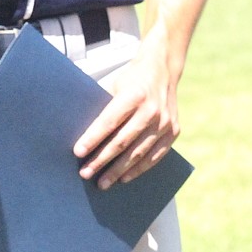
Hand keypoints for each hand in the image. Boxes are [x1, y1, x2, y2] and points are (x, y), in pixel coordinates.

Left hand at [73, 38, 178, 188]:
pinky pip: (155, 156)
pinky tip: (124, 178)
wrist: (162, 69)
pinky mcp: (173, 132)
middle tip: (85, 173)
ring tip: (102, 182)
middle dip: (101, 159)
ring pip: (138, 153)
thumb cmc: (130, 78)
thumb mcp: (112, 84)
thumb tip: (80, 129)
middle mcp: (151, 111)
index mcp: (133, 95)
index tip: (78, 152)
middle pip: (122, 142)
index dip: (92, 138)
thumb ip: (101, 105)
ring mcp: (165, 123)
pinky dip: (138, 169)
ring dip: (118, 170)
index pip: (108, 122)